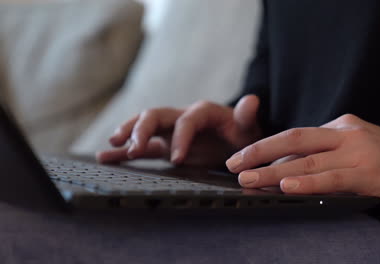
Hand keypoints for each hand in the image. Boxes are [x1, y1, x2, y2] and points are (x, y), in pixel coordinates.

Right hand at [96, 95, 261, 166]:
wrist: (235, 143)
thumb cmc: (241, 135)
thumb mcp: (247, 128)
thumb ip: (246, 116)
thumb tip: (252, 100)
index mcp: (201, 112)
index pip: (186, 121)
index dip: (180, 138)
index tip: (176, 160)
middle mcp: (181, 117)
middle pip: (155, 115)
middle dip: (142, 129)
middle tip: (134, 147)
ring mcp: (169, 131)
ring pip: (143, 126)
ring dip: (128, 133)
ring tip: (113, 144)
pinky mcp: (163, 145)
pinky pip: (141, 147)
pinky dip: (122, 152)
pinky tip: (104, 157)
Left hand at [226, 114, 379, 215]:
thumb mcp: (352, 148)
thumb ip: (324, 152)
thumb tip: (287, 165)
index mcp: (339, 126)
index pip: (295, 136)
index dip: (265, 146)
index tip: (240, 158)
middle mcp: (345, 134)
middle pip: (294, 140)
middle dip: (260, 153)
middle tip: (233, 166)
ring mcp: (357, 153)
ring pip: (308, 161)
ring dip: (274, 171)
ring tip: (248, 179)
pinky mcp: (369, 173)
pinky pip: (332, 178)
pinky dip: (307, 182)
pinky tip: (286, 186)